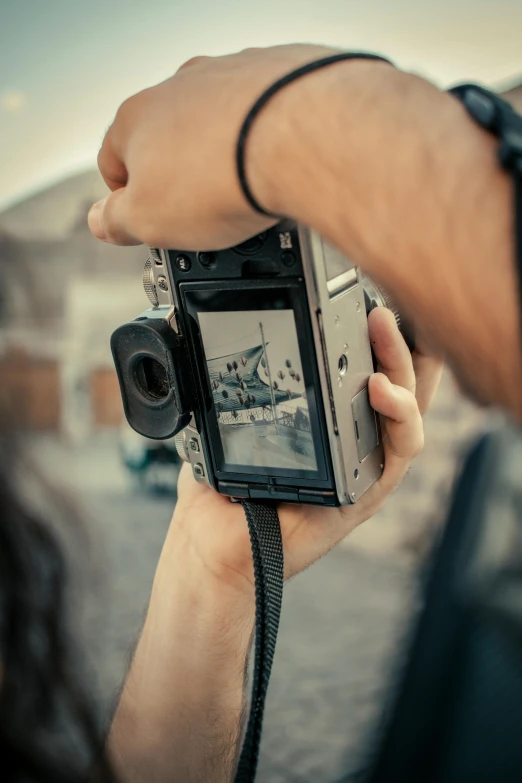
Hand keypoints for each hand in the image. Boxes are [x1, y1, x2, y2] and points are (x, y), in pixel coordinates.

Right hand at [88, 44, 390, 249]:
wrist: (303, 138)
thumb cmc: (224, 176)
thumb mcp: (148, 221)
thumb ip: (116, 221)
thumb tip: (102, 221)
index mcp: (136, 118)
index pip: (113, 162)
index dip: (126, 200)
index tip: (145, 221)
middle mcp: (180, 87)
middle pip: (168, 141)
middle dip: (181, 179)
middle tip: (201, 216)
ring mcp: (230, 77)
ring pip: (216, 126)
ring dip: (223, 158)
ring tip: (245, 195)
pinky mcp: (277, 78)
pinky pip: (262, 116)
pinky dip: (264, 141)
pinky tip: (276, 169)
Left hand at [172, 307, 440, 596]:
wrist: (217, 544)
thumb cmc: (230, 482)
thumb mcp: (240, 416)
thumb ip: (252, 378)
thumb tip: (239, 323)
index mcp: (335, 415)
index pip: (371, 360)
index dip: (378, 323)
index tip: (369, 283)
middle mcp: (360, 435)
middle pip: (403, 372)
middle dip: (400, 327)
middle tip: (383, 293)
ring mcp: (369, 462)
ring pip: (411, 402)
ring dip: (401, 359)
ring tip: (381, 324)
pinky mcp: (370, 490)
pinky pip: (401, 448)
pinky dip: (399, 414)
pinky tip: (381, 387)